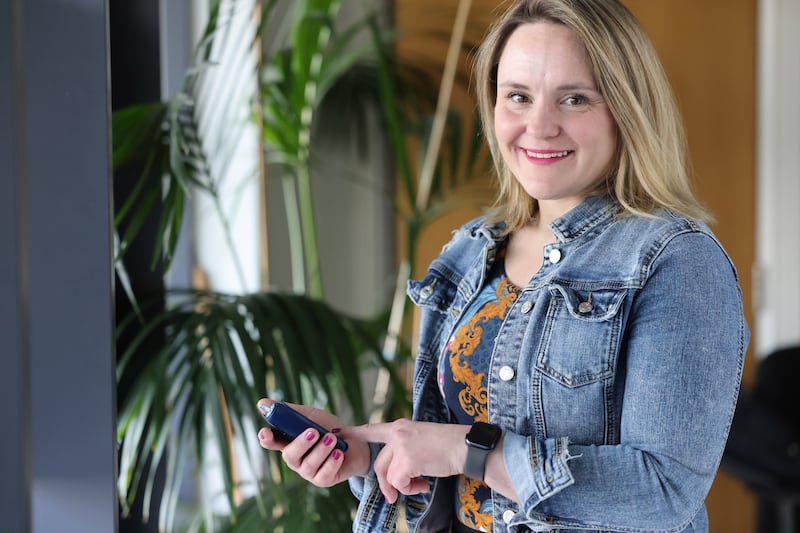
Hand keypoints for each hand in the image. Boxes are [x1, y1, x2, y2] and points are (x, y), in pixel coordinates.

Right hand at [256, 398, 369, 486]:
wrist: (357, 443)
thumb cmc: (330, 428)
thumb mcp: (311, 416)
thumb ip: (289, 412)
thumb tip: (262, 402)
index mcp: (289, 441)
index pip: (271, 442)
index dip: (266, 438)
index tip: (265, 432)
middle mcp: (296, 459)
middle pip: (289, 456)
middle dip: (301, 444)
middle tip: (314, 431)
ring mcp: (308, 471)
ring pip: (308, 465)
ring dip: (321, 450)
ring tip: (333, 438)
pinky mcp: (323, 480)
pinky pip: (323, 475)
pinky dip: (332, 462)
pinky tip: (339, 453)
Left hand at [348, 419, 470, 502]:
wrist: (464, 446)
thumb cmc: (447, 445)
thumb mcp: (420, 438)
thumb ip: (404, 447)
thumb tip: (395, 471)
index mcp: (399, 426)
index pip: (371, 429)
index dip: (354, 433)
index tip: (338, 434)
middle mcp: (397, 433)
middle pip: (378, 464)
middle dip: (385, 484)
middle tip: (393, 496)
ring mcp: (401, 446)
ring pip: (388, 475)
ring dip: (401, 487)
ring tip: (418, 486)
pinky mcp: (407, 460)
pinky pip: (399, 482)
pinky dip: (410, 489)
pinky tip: (424, 485)